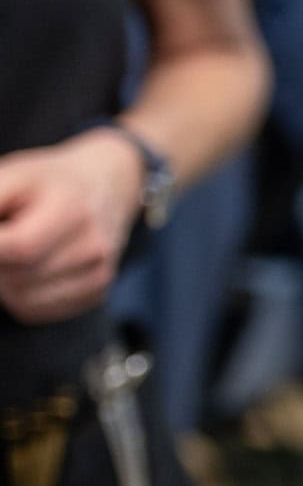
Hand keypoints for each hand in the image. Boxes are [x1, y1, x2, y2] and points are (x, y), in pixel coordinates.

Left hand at [0, 131, 144, 324]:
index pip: (18, 247)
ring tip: (10, 252)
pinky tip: (26, 269)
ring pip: (21, 299)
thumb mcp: (15, 175)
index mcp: (72, 210)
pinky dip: (18, 294)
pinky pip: (35, 310)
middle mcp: (92, 247)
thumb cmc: (50, 180)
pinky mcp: (95, 293)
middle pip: (15, 277)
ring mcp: (98, 274)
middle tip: (2, 235)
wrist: (110, 185)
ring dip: (2, 281)